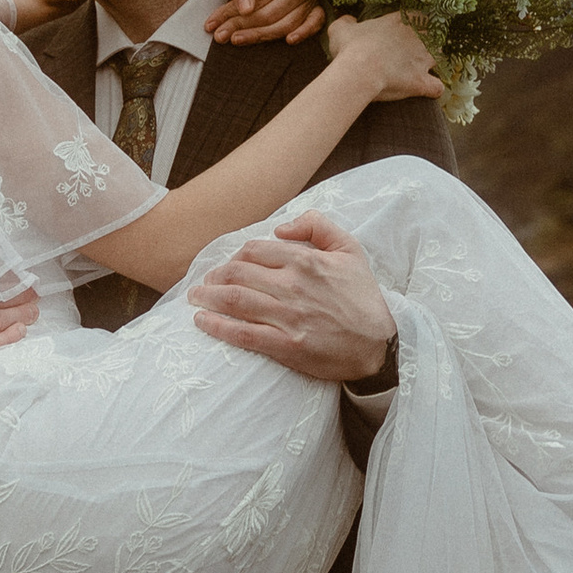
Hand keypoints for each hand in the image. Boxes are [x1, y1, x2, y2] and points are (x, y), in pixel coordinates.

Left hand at [188, 216, 396, 380]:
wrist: (378, 345)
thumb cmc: (363, 298)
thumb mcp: (350, 249)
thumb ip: (317, 225)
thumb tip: (280, 226)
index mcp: (305, 261)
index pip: (254, 250)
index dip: (235, 256)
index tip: (228, 265)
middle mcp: (292, 286)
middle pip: (236, 273)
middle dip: (213, 275)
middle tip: (204, 281)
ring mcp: (287, 317)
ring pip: (234, 300)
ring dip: (206, 297)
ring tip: (194, 297)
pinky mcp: (285, 346)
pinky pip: (242, 334)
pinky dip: (217, 326)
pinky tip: (202, 321)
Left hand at [208, 0, 325, 44]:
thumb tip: (246, 10)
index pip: (257, 1)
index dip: (233, 15)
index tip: (212, 25)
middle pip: (270, 15)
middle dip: (242, 27)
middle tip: (219, 37)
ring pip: (285, 24)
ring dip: (261, 36)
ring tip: (237, 40)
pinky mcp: (315, 7)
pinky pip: (315, 23)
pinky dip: (304, 33)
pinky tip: (289, 41)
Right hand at [325, 10, 441, 102]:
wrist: (360, 70)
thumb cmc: (350, 48)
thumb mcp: (340, 29)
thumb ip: (346, 22)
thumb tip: (348, 20)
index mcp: (400, 21)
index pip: (419, 16)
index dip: (416, 24)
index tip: (406, 32)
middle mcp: (417, 38)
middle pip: (434, 35)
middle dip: (427, 42)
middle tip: (412, 51)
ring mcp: (423, 60)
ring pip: (439, 57)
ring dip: (432, 62)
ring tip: (420, 69)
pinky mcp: (422, 81)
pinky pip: (437, 86)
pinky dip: (433, 88)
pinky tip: (427, 90)